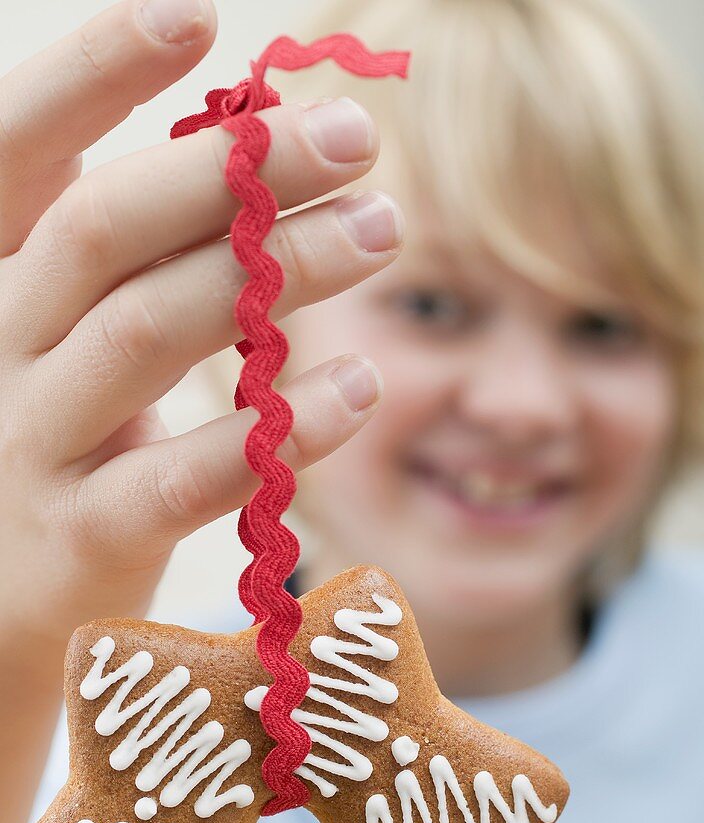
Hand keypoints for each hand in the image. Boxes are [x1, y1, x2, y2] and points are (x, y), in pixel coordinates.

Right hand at [0, 0, 402, 652]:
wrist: (0, 600)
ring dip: (276, 275)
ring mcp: (28, 445)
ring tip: (381, 231)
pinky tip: (360, 388)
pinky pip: (184, 479)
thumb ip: (130, 251)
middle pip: (104, 233)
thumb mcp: (69, 331)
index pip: (17, 150)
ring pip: (148, 335)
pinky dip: (279, 429)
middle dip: (232, 174)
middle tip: (354, 137)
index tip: (199, 16)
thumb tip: (245, 148)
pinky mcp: (81, 539)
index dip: (93, 73)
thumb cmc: (62, 441)